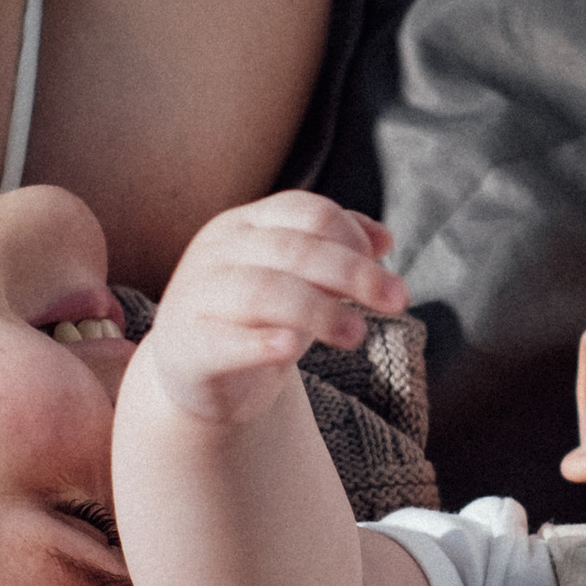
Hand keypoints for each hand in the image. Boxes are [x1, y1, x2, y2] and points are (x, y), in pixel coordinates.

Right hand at [142, 191, 407, 431]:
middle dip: (353, 273)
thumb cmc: (258, 317)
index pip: (306, 211)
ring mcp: (196, 296)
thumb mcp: (299, 279)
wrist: (198, 374)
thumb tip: (385, 239)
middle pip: (294, 249)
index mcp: (245, 224)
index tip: (386, 266)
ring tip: (358, 334)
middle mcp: (217, 251)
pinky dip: (259, 343)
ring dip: (319, 311)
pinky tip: (291, 349)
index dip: (352, 236)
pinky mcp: (186, 346)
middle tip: (399, 300)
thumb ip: (338, 251)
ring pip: (264, 291)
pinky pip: (223, 341)